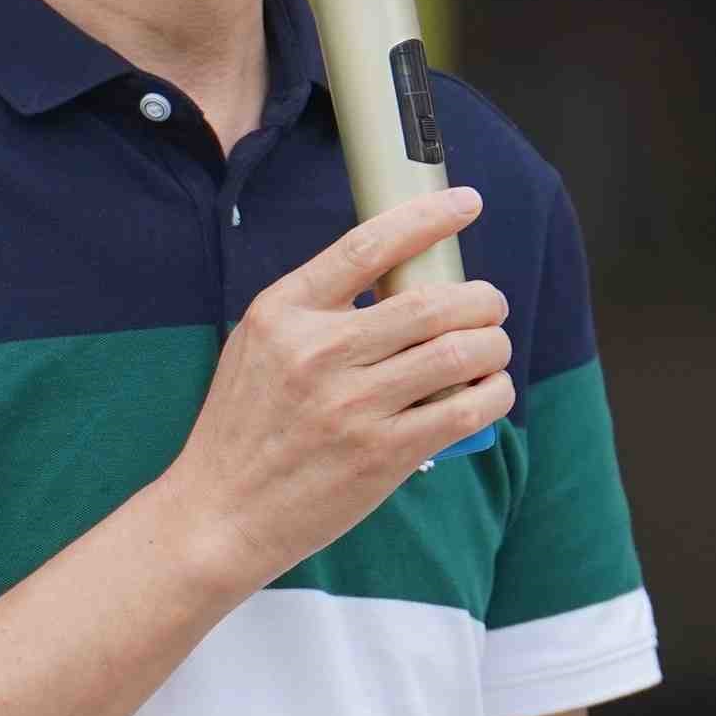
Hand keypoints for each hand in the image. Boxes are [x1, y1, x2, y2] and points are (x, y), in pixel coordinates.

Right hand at [155, 189, 512, 594]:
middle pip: (433, 302)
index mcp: (284, 312)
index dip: (428, 218)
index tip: (466, 203)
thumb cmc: (245, 427)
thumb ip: (316, 309)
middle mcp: (319, 352)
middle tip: (490, 305)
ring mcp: (353, 405)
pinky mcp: (383, 454)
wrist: (221, 512)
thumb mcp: (259, 345)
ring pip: (460, 353)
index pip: (368, 246)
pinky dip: (493, 394)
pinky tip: (492, 390)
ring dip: (494, 344)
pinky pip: (465, 410)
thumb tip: (399, 277)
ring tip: (494, 348)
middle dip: (482, 298)